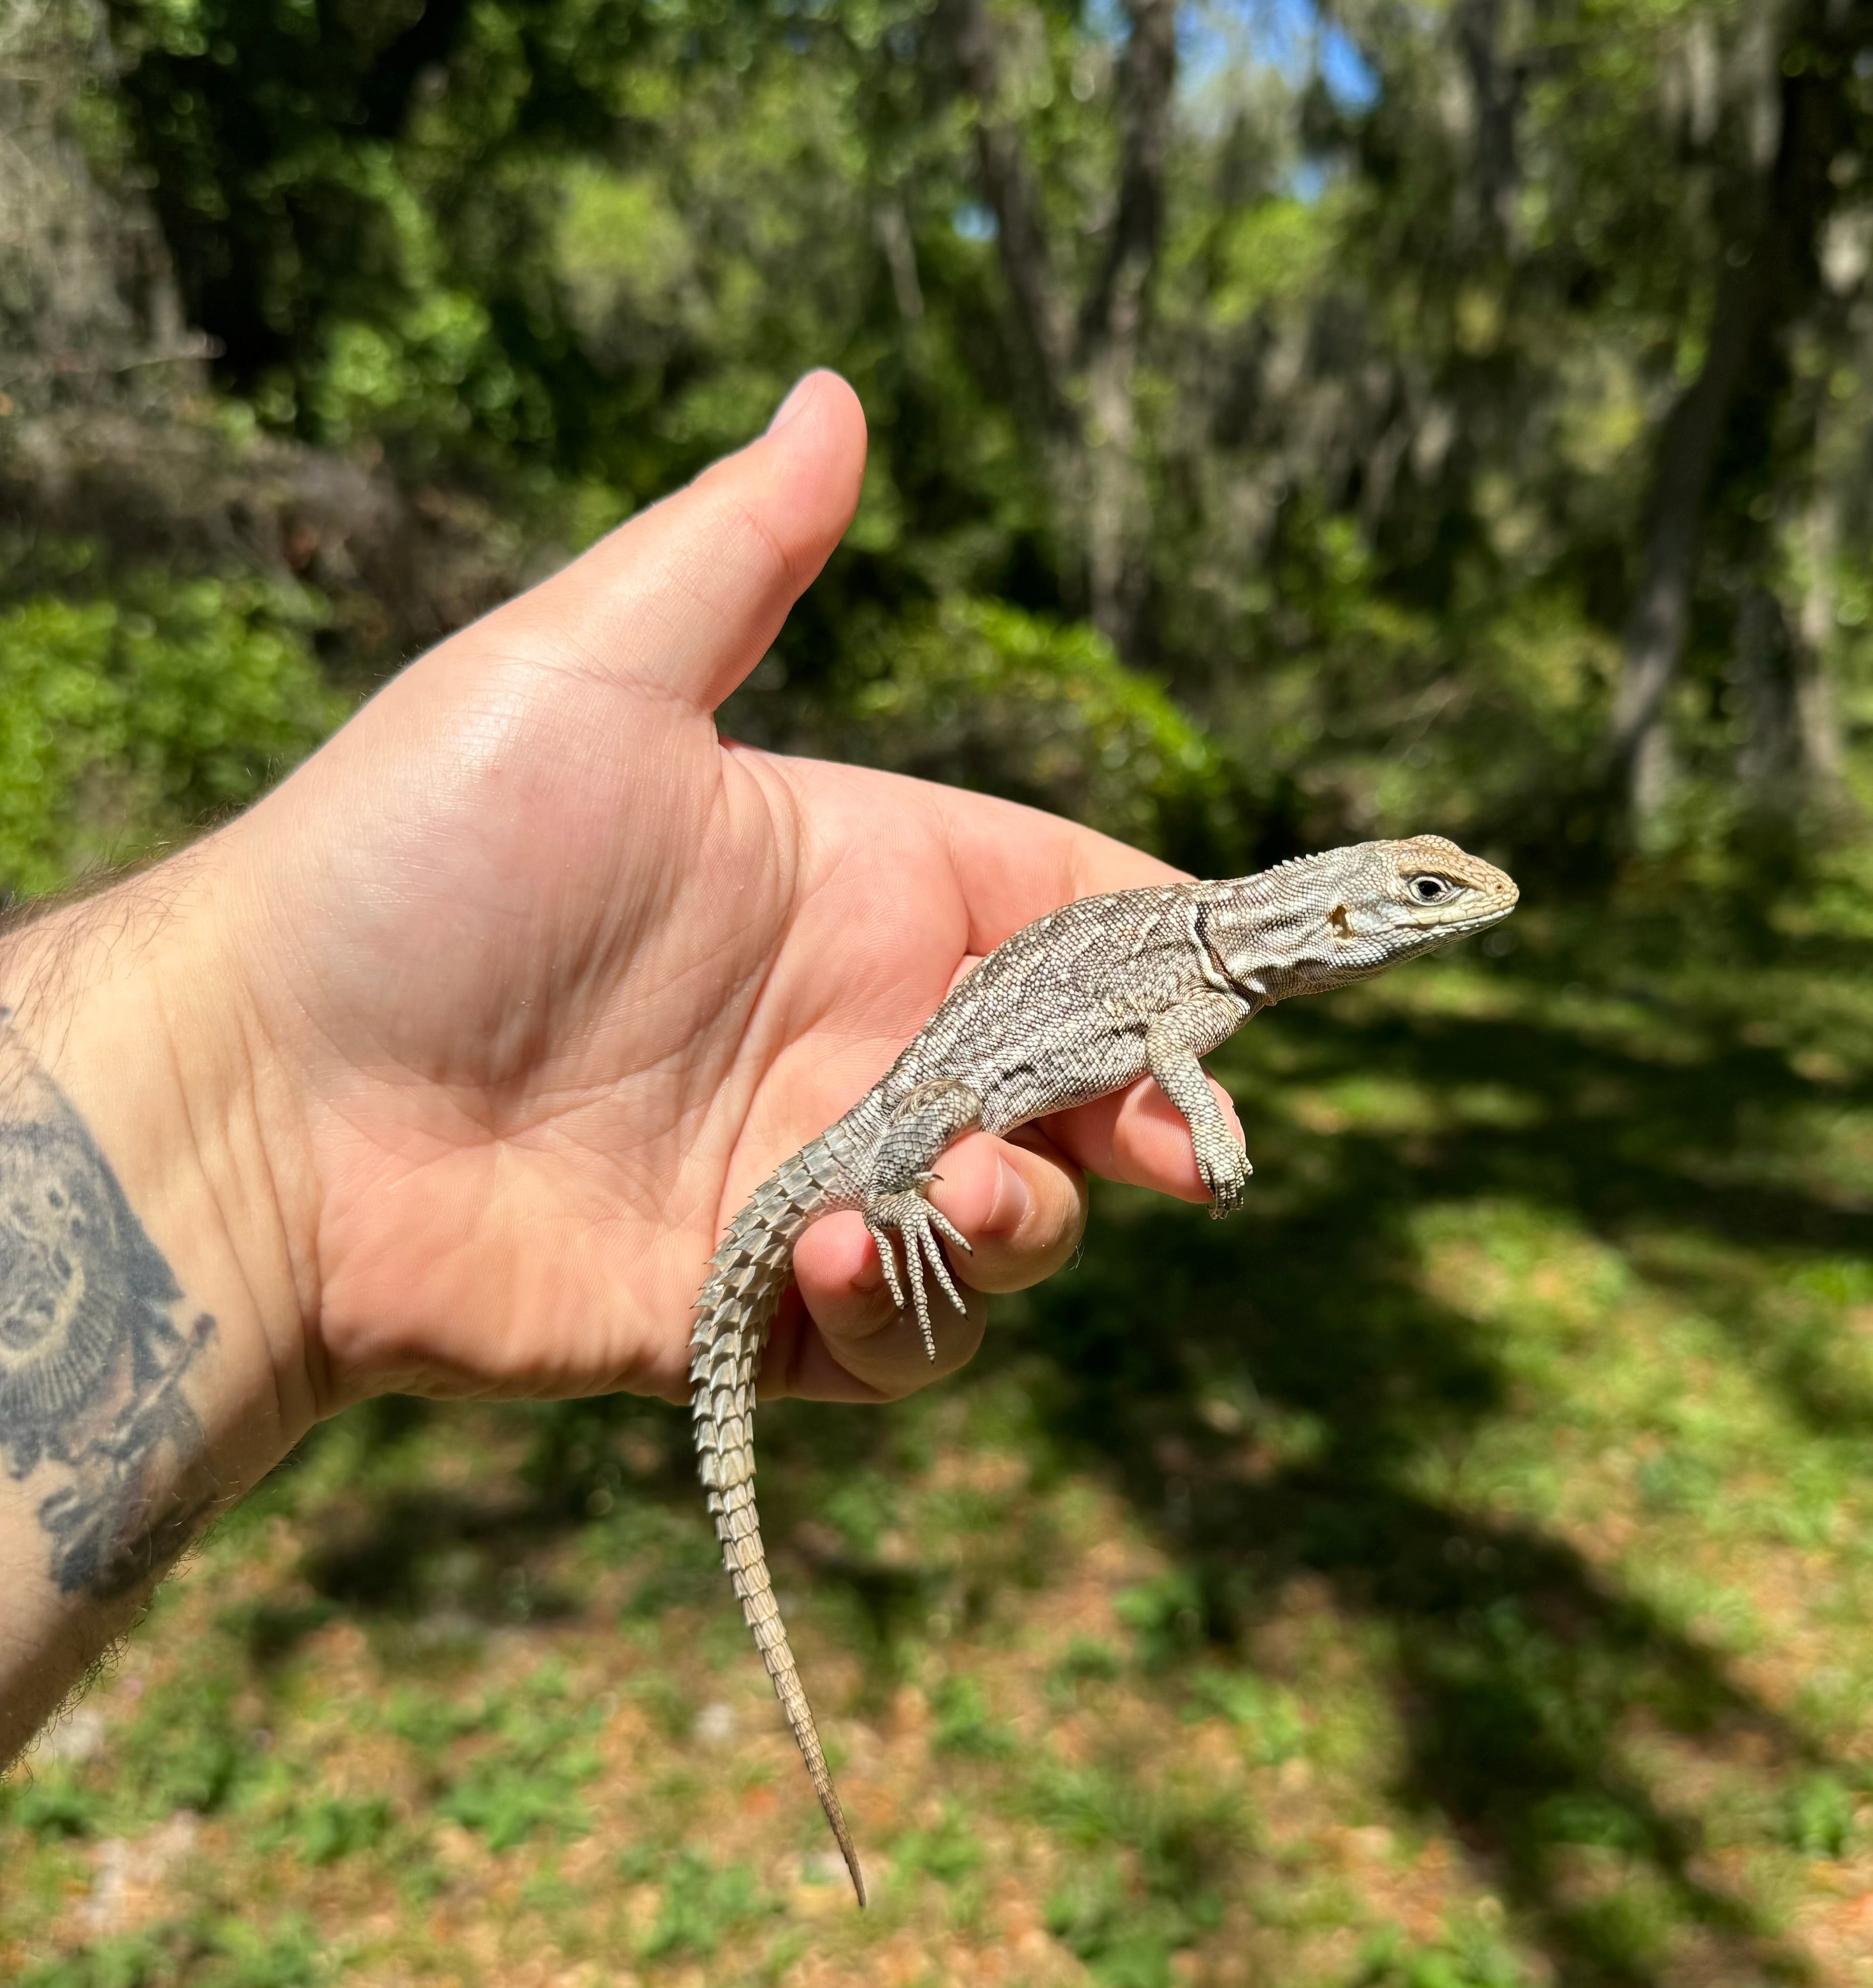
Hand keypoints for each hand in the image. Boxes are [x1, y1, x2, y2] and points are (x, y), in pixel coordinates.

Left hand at [205, 371, 1229, 1412]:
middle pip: (1070, 1084)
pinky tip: (838, 1261)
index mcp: (856, 882)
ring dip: (1026, 1219)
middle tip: (1169, 1144)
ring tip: (956, 1191)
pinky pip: (899, 1339)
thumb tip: (837, 394)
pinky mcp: (754, 1307)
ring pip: (1009, 1223)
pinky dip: (908, 1316)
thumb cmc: (419, 861)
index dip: (1167, 949)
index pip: (1068, 909)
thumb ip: (736, 555)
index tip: (1241, 986)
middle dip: (1142, 1113)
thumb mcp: (582, 670)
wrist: (261, 1094)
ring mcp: (810, 1173)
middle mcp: (853, 1032)